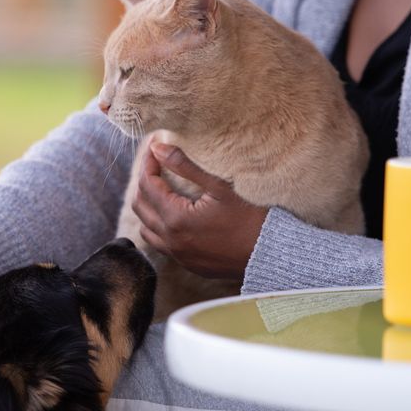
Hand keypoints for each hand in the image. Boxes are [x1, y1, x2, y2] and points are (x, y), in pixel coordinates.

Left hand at [132, 141, 267, 281]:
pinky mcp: (187, 264)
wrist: (271, 254)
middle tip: (156, 164)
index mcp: (175, 218)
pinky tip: (172, 214)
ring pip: (146, 228)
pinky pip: (160, 243)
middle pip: (140, 206)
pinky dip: (158, 226)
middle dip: (144, 181)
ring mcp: (178, 255)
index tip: (155, 147)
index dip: (149, 163)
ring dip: (148, 206)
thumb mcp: (218, 186)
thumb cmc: (250, 217)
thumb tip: (157, 148)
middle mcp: (171, 240)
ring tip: (161, 187)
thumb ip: (184, 165)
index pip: (147, 184)